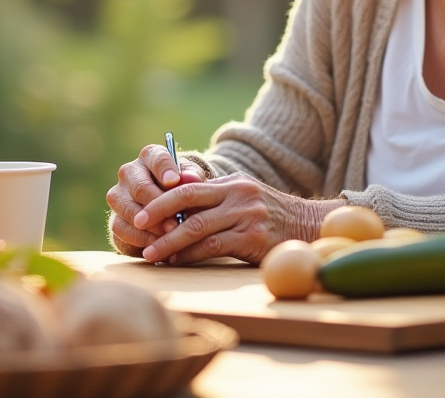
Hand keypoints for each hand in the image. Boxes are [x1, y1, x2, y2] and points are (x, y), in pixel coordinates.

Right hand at [106, 144, 204, 256]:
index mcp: (151, 156)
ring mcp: (118, 195)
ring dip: (150, 225)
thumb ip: (193, 178)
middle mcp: (129, 172)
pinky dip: (141, 239)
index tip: (174, 182)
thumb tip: (192, 179)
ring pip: (129, 209)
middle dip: (159, 206)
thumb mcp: (192, 180)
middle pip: (140, 187)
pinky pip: (122, 229)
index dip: (164, 169)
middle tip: (177, 221)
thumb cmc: (183, 190)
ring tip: (170, 235)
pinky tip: (158, 244)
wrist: (169, 210)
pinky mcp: (114, 218)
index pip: (156, 158)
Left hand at [132, 173, 345, 265]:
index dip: (161, 199)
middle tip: (136, 227)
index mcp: (232, 183)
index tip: (140, 212)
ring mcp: (247, 215)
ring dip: (170, 242)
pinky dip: (192, 255)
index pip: (188, 187)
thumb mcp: (243, 198)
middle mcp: (238, 194)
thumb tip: (175, 199)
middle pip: (187, 201)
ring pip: (197, 227)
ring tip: (151, 254)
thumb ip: (214, 198)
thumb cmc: (270, 216)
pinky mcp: (253, 237)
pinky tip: (178, 262)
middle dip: (158, 214)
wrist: (308, 226)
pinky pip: (214, 246)